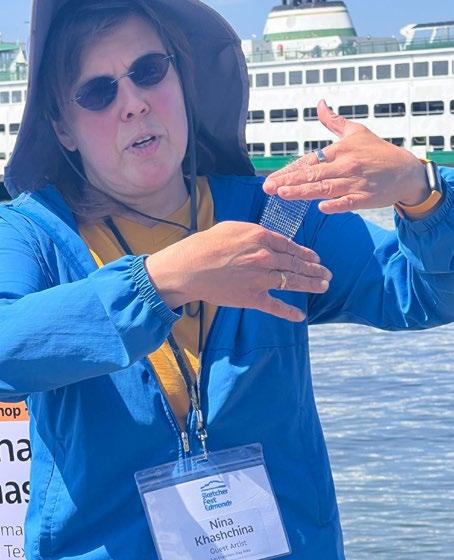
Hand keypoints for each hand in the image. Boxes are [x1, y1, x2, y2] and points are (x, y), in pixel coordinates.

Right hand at [145, 221, 331, 321]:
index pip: (291, 247)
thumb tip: (269, 238)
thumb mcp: (233, 228)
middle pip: (297, 265)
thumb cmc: (206, 245)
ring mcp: (261, 279)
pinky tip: (300, 317)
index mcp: (262, 238)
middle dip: (315, 270)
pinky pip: (276, 306)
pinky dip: (289, 313)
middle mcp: (266, 257)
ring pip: (293, 282)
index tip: (316, 258)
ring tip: (323, 286)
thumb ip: (255, 233)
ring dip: (311, 285)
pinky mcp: (253, 298)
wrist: (189, 268)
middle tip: (327, 274)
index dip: (306, 254)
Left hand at [263, 100, 429, 213]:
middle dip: (288, 181)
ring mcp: (355, 182)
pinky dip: (336, 204)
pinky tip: (321, 207)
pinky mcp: (366, 197)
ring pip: (325, 187)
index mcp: (339, 150)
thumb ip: (334, 121)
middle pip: (312, 174)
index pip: (309, 162)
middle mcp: (345, 165)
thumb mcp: (357, 131)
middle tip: (268, 188)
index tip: (271, 179)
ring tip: (283, 194)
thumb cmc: (378, 151)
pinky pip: (349, 202)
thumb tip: (320, 103)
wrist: (406, 170)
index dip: (289, 171)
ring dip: (304, 191)